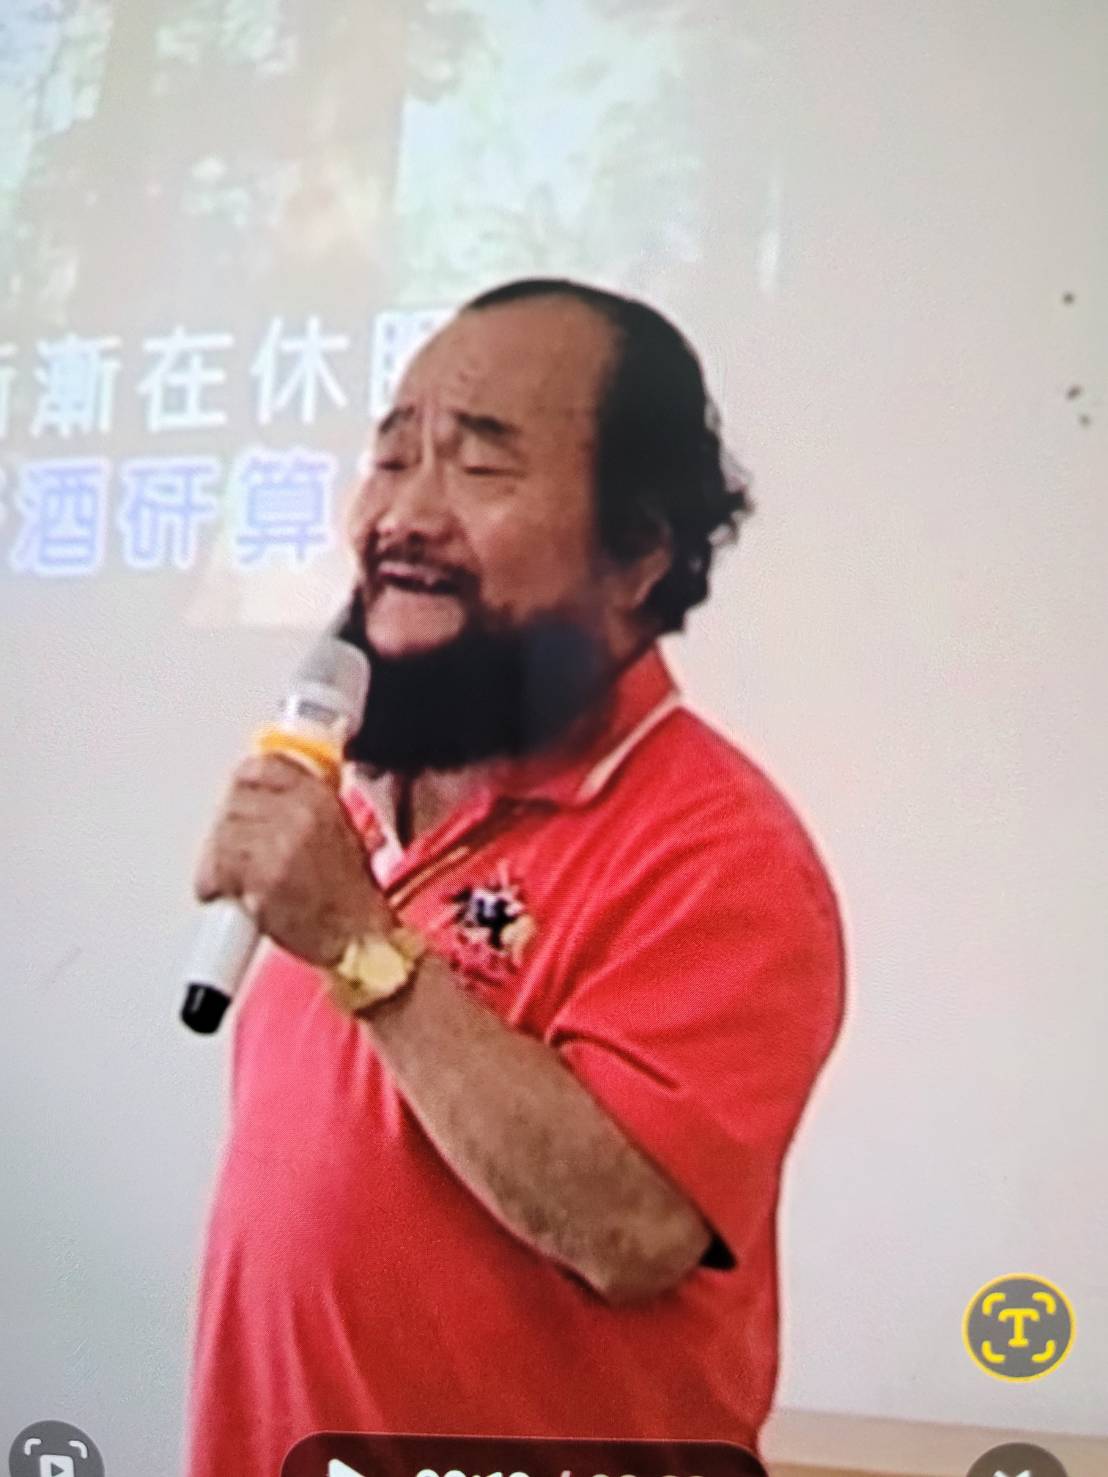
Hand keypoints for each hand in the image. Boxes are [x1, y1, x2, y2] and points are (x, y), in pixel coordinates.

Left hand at [194, 754, 392, 966]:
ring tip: (227, 876)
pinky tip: (224, 892)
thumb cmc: (349, 898)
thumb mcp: (340, 834)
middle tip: (231, 849)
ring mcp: (281, 843)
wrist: (358, 940)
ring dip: (219, 857)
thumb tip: (264, 801)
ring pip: (223, 832)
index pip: (263, 766)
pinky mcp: (263, 876)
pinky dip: (213, 881)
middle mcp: (301, 812)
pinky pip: (218, 868)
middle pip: (235, 799)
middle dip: (229, 826)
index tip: (239, 800)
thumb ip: (302, 808)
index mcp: (321, 797)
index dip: (244, 786)